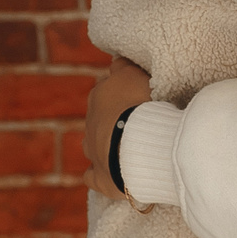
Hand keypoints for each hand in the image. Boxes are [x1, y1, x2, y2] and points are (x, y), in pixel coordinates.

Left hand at [83, 55, 155, 203]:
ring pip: (92, 142)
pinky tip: (113, 175)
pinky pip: (93, 175)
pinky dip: (100, 174)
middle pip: (100, 114)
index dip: (124, 87)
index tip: (138, 91)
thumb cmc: (143, 106)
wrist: (138, 145)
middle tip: (139, 119)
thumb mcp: (136, 74)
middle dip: (114, 116)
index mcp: (101, 94)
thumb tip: (116, 61)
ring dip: (105, 143)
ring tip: (128, 146)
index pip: (109, 84)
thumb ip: (126, 66)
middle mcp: (92, 121)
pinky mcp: (99, 176)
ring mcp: (93, 150)